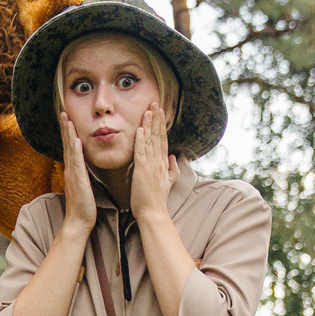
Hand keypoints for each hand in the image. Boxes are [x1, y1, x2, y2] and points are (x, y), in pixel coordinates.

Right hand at [57, 118, 99, 236]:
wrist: (79, 221)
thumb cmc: (84, 206)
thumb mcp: (83, 186)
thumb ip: (82, 174)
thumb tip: (83, 166)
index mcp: (73, 170)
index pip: (70, 147)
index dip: (68, 132)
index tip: (67, 118)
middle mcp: (70, 169)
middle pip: (67, 144)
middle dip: (65, 127)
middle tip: (63, 111)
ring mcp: (72, 174)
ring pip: (70, 149)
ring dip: (68, 133)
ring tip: (66, 118)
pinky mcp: (78, 180)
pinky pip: (77, 161)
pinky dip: (75, 149)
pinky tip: (76, 138)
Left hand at [127, 106, 174, 222]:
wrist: (154, 213)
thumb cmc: (157, 199)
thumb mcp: (169, 182)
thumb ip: (173, 168)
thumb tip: (174, 156)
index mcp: (163, 163)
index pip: (162, 139)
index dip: (161, 124)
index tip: (159, 111)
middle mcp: (159, 162)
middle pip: (158, 136)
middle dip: (157, 118)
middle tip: (155, 102)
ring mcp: (152, 165)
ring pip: (151, 141)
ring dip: (150, 124)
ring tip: (149, 109)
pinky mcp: (143, 171)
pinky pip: (142, 152)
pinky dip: (141, 140)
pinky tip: (140, 129)